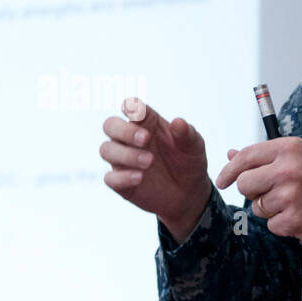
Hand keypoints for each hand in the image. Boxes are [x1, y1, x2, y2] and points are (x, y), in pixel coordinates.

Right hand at [101, 97, 210, 240]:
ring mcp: (123, 160)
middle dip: (124, 130)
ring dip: (126, 154)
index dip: (130, 107)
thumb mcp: (194, 146)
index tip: (139, 112)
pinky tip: (140, 178)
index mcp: (147, 123)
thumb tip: (178, 122)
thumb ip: (187, 133)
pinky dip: (122, 177)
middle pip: (110, 125)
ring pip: (107, 150)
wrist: (189, 193)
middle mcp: (129, 139)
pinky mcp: (121, 183)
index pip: (131, 108)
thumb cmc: (188, 161)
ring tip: (149, 161)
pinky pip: (110, 178)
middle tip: (145, 139)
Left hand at [215, 138, 301, 242]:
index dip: (229, 170)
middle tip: (271, 192)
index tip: (222, 181)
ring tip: (299, 201)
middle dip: (252, 191)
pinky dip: (284, 223)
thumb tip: (231, 155)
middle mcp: (286, 171)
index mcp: (288, 148)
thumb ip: (265, 155)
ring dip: (272, 208)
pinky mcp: (294, 221)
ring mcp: (289, 197)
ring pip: (258, 208)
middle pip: (245, 185)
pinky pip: (272, 225)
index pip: (245, 157)